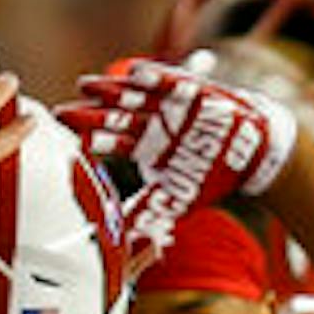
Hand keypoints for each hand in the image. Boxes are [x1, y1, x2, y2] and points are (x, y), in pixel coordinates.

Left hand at [58, 59, 297, 257]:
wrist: (250, 155)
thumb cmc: (209, 176)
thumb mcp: (176, 199)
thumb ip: (148, 213)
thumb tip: (120, 240)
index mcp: (144, 146)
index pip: (112, 141)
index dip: (92, 139)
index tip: (71, 141)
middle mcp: (151, 123)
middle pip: (115, 116)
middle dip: (90, 114)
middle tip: (63, 113)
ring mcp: (169, 104)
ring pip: (135, 95)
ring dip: (111, 90)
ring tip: (87, 86)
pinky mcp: (191, 90)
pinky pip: (171, 81)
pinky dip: (155, 77)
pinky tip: (135, 73)